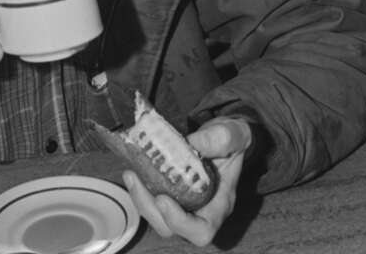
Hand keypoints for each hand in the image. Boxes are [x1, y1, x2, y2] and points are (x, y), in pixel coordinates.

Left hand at [122, 117, 251, 246]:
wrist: (225, 134)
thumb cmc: (234, 138)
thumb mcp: (233, 134)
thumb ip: (218, 139)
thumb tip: (190, 143)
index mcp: (220, 203)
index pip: (202, 231)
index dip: (180, 223)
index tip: (164, 199)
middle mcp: (201, 210)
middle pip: (171, 228)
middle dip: (150, 209)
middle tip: (136, 180)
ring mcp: (185, 203)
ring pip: (158, 217)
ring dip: (141, 199)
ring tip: (131, 174)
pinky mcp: (172, 192)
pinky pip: (153, 200)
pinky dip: (142, 189)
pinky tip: (135, 169)